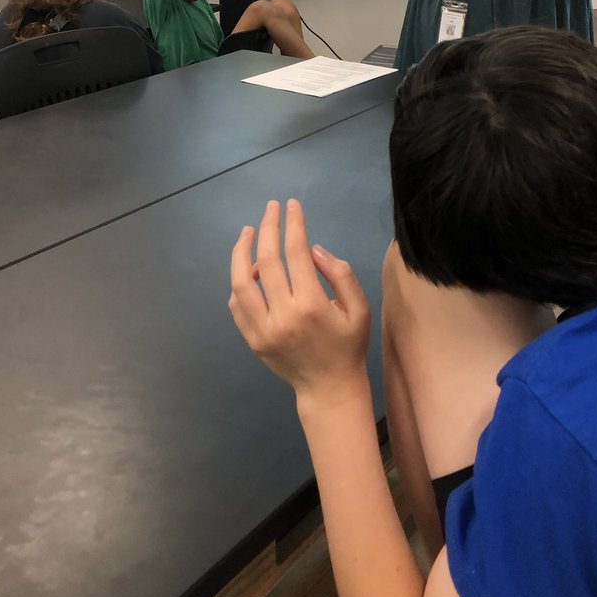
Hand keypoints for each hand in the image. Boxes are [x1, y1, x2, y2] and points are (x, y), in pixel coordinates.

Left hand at [229, 199, 370, 406]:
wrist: (329, 390)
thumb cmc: (347, 346)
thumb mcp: (359, 309)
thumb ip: (340, 274)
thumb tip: (313, 249)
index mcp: (312, 306)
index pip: (296, 253)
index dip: (293, 224)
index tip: (292, 206)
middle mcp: (283, 315)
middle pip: (267, 260)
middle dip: (268, 227)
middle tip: (271, 208)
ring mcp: (262, 330)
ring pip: (241, 282)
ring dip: (242, 252)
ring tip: (249, 232)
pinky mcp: (252, 340)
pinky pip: (237, 304)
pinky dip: (239, 282)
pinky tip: (248, 269)